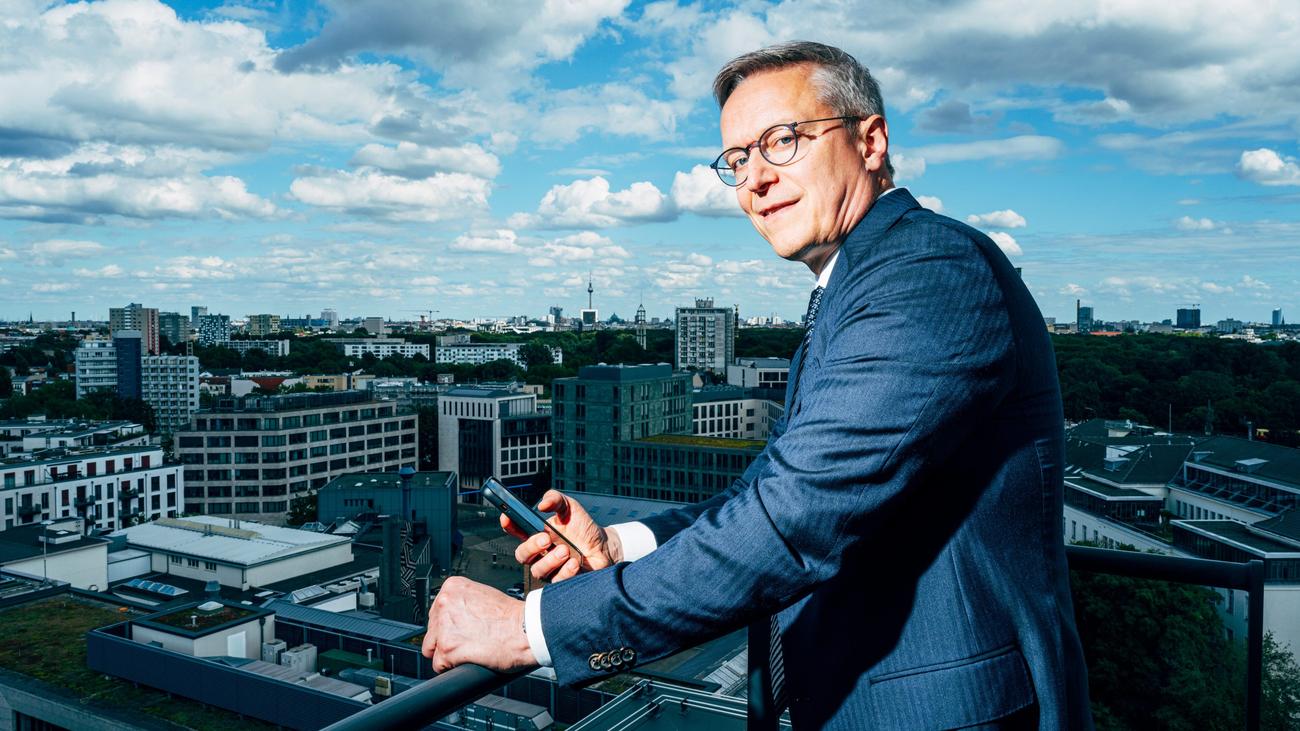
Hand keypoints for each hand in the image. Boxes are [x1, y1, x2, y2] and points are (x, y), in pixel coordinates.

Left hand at [421, 577, 537, 673]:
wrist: (527, 630)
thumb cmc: (513, 616)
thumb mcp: (485, 596)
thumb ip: (464, 603)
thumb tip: (455, 617)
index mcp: (452, 587)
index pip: (436, 612)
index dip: (448, 625)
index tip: (460, 630)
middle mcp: (444, 603)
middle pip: (432, 630)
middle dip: (446, 639)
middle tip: (468, 641)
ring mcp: (444, 626)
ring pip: (432, 648)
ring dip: (447, 654)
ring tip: (468, 652)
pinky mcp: (448, 648)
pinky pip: (438, 665)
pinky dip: (452, 668)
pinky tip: (468, 660)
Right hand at [500, 489, 621, 582]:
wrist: (604, 547)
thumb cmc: (583, 528)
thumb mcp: (570, 507)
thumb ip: (555, 499)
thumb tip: (542, 504)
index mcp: (537, 534)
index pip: (516, 530)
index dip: (508, 525)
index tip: (507, 517)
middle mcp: (540, 553)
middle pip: (522, 555)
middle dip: (531, 547)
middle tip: (546, 539)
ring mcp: (550, 568)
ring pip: (537, 570)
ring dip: (550, 560)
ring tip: (565, 550)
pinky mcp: (562, 581)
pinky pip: (556, 581)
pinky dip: (565, 571)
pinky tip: (574, 562)